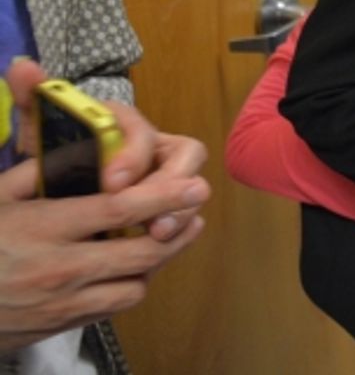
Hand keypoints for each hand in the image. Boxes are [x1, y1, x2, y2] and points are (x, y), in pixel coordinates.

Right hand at [0, 158, 207, 351]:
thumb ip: (41, 172)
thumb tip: (83, 147)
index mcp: (42, 229)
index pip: (117, 211)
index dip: (162, 197)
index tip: (194, 185)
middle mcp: (58, 269)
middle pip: (140, 253)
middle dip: (175, 230)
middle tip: (194, 209)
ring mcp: (61, 304)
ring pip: (135, 285)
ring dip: (155, 261)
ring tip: (166, 235)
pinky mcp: (61, 326)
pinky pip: (114, 307)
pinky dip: (130, 285)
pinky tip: (132, 267)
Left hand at [6, 59, 208, 241]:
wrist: (59, 182)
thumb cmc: (56, 152)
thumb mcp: (41, 127)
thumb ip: (33, 98)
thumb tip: (22, 67)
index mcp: (126, 124)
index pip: (143, 130)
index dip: (134, 154)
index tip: (111, 182)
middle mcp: (154, 146)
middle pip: (186, 156)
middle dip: (171, 186)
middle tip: (148, 215)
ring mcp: (164, 174)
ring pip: (190, 187)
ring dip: (179, 210)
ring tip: (157, 234)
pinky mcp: (165, 202)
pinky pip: (182, 211)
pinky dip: (174, 227)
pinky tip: (155, 246)